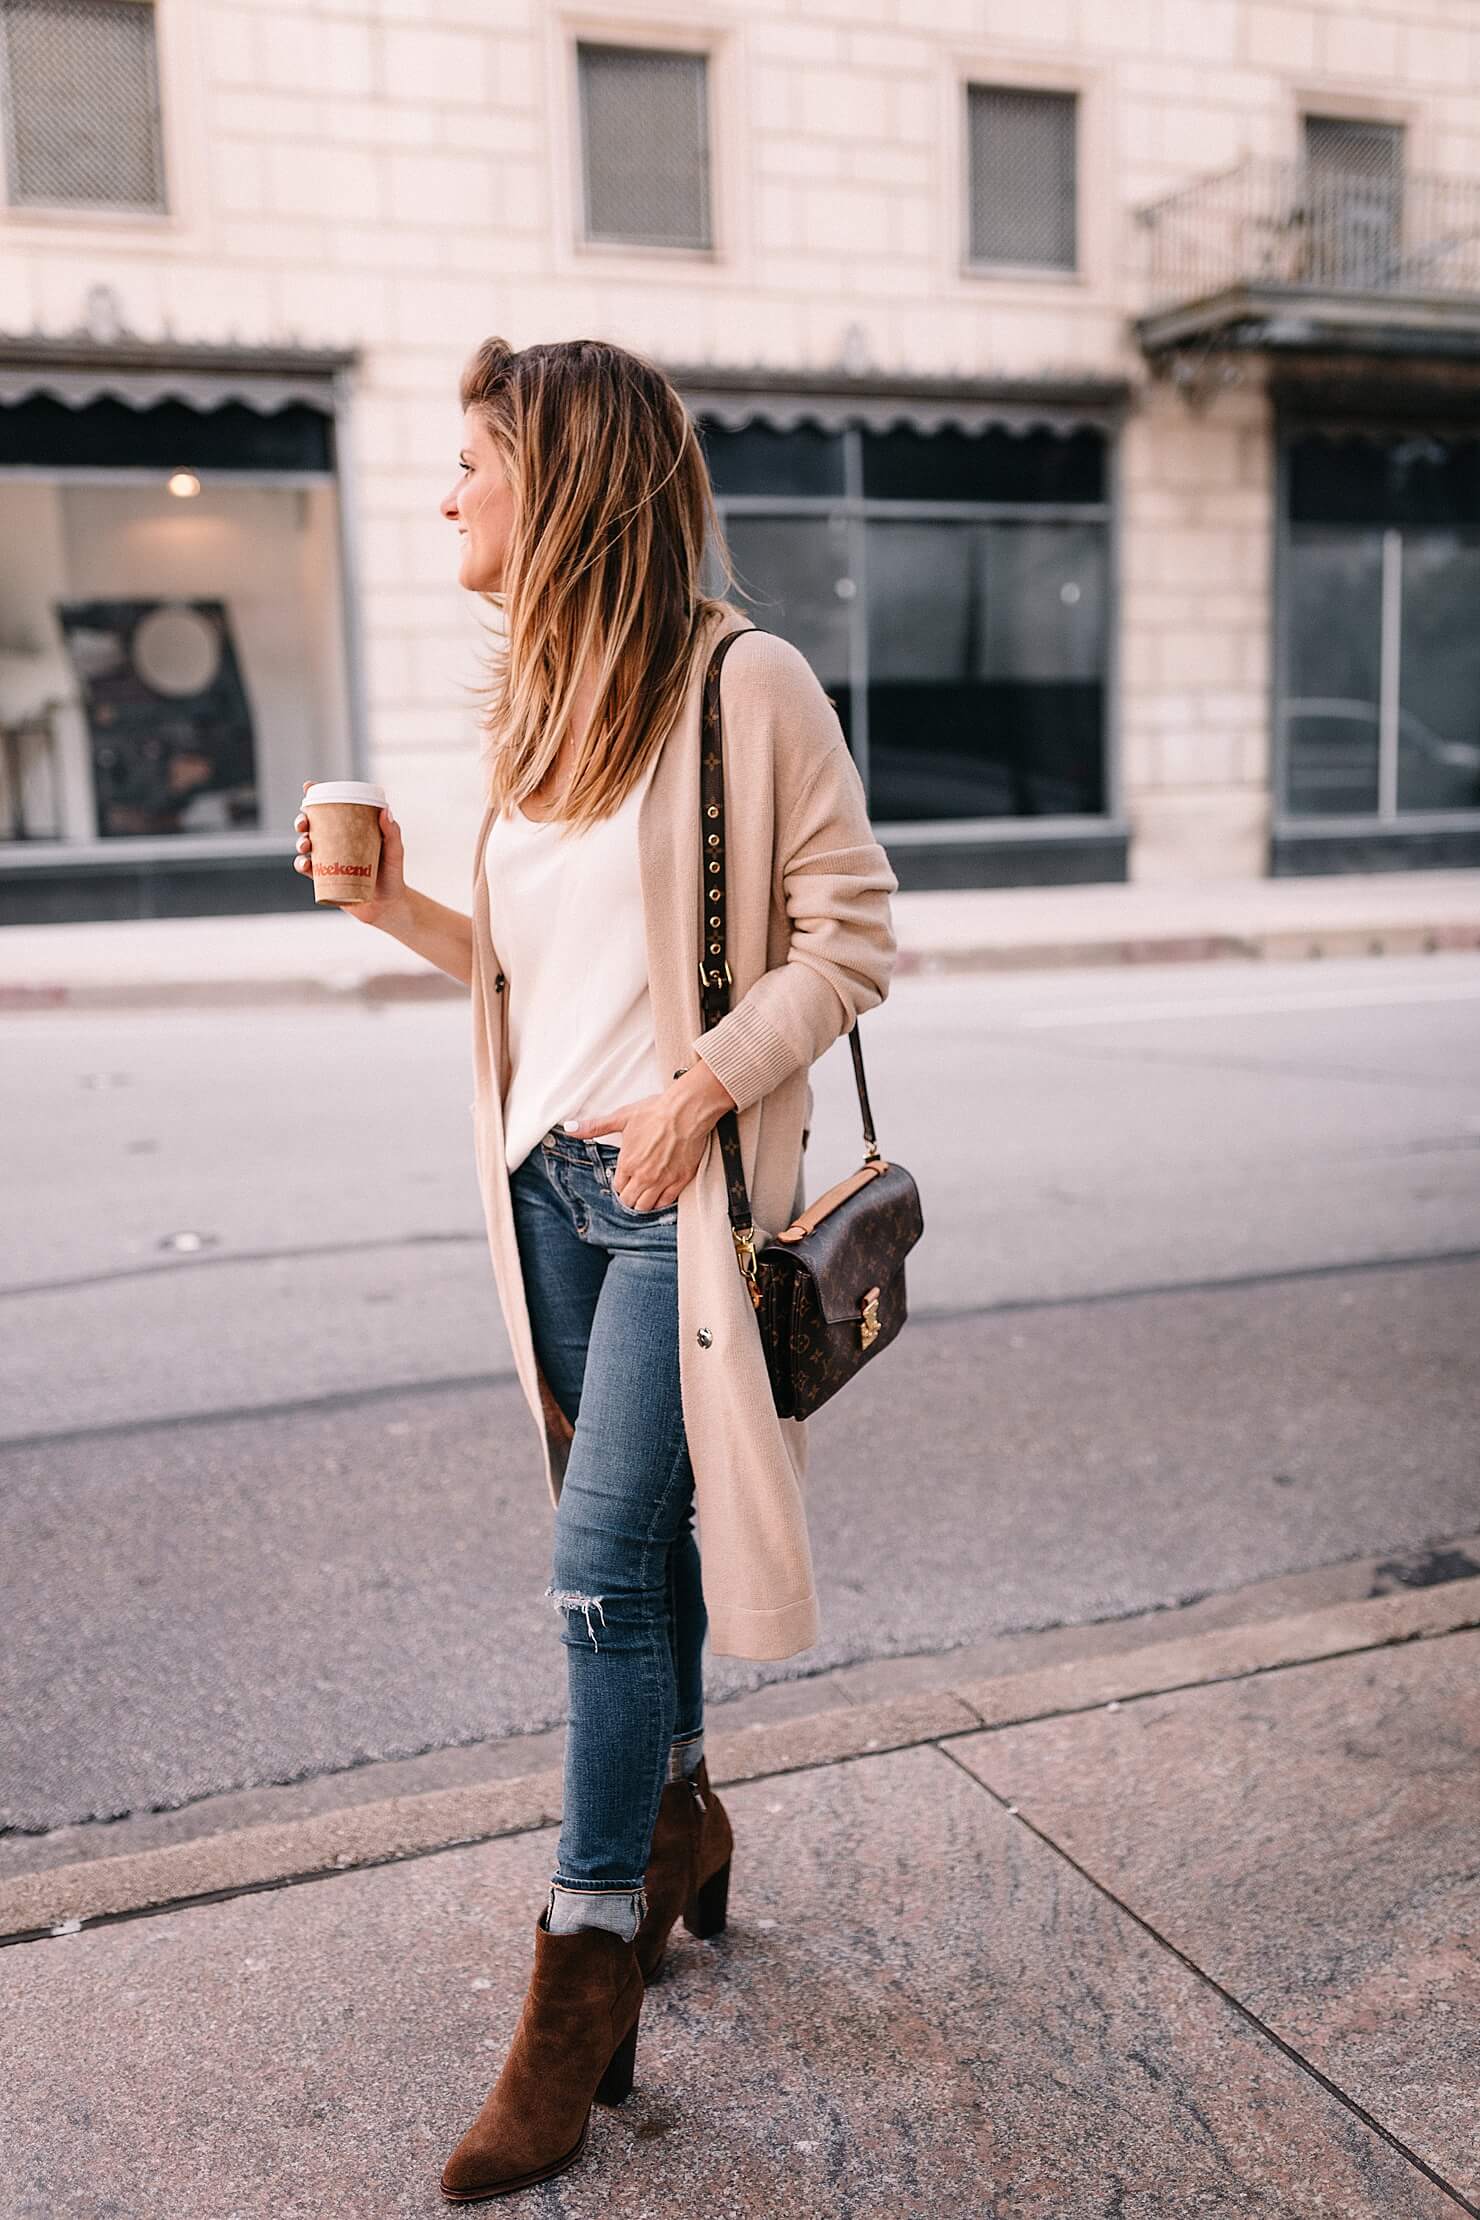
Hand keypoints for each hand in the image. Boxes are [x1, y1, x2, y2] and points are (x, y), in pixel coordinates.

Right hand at [293, 781, 407, 928]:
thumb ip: (392, 832)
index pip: (332, 810)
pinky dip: (301, 865)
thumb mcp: (395, 851)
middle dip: (302, 820)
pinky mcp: (325, 879)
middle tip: (303, 823)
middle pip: (312, 826)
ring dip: (300, 842)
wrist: (388, 905)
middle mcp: (336, 842)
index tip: (308, 787)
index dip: (316, 796)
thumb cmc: (393, 874)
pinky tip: (304, 863)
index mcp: (350, 830)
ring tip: (305, 845)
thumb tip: (385, 811)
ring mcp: (329, 860)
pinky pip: (308, 870)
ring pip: (306, 846)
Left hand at [565, 1060, 735, 1211]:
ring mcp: (663, 1180)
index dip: (620, 1184)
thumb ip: (595, 1127)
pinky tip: (661, 1194)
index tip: (624, 1179)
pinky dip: (662, 1202)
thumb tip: (570, 1128)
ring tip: (645, 1195)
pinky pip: (667, 1202)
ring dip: (643, 1204)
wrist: (686, 1110)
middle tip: (633, 1190)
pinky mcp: (681, 1179)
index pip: (618, 1187)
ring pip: (647, 1206)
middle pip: (630, 1201)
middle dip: (629, 1197)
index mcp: (628, 1163)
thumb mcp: (621, 1117)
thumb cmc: (655, 1111)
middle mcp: (644, 1176)